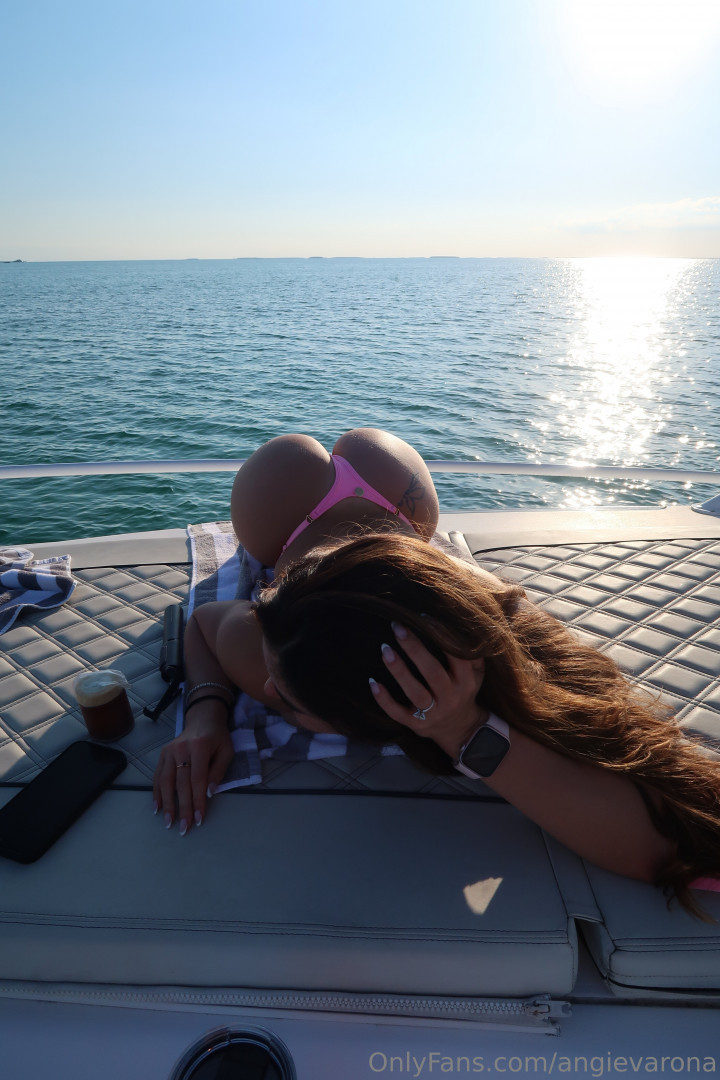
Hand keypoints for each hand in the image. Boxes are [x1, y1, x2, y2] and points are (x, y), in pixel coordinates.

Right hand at [153, 704, 233, 833]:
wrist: (203, 719)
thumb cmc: (218, 738)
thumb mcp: (226, 751)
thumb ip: (219, 771)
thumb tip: (210, 793)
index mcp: (200, 747)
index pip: (198, 779)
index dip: (198, 800)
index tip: (199, 819)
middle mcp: (181, 749)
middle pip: (181, 783)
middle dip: (182, 807)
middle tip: (184, 827)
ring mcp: (169, 751)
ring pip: (165, 781)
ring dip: (167, 804)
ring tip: (168, 822)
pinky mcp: (162, 754)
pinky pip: (157, 776)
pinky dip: (156, 793)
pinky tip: (157, 808)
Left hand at [370, 622, 486, 758]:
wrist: (460, 729)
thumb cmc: (462, 691)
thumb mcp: (475, 674)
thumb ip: (471, 654)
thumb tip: (459, 625)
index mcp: (465, 681)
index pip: (456, 656)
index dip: (442, 636)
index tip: (423, 617)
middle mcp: (450, 697)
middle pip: (432, 672)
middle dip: (414, 648)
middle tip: (397, 627)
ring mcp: (433, 713)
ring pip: (415, 692)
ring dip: (399, 671)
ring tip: (385, 649)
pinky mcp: (417, 724)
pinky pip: (398, 713)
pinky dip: (384, 699)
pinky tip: (373, 682)